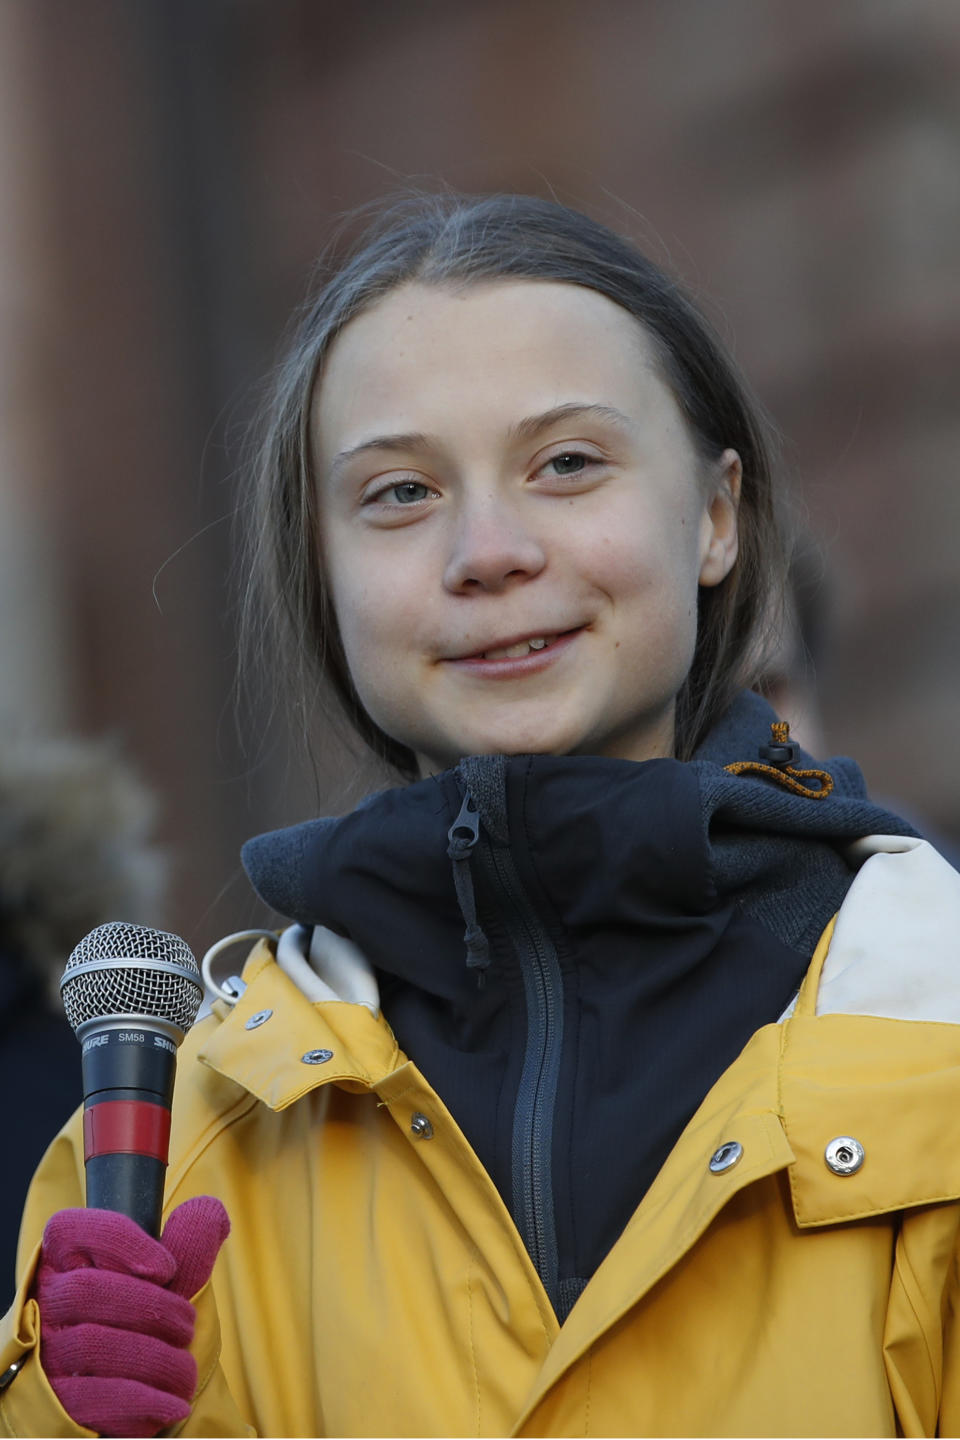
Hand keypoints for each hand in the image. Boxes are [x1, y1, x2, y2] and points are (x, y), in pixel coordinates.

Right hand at [35, 1197, 229, 1437]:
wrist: (133, 1384)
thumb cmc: (149, 1317)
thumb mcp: (172, 1275)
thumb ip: (190, 1240)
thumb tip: (210, 1212)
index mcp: (68, 1257)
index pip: (75, 1229)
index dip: (123, 1243)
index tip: (167, 1267)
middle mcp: (48, 1300)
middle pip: (86, 1291)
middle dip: (152, 1308)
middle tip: (187, 1325)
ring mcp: (47, 1351)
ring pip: (91, 1344)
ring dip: (154, 1358)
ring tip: (185, 1369)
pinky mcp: (56, 1400)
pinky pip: (91, 1398)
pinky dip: (140, 1401)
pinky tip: (173, 1403)